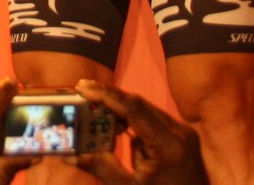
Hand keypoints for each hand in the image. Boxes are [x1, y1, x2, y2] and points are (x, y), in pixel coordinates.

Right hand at [69, 80, 209, 184]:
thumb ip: (101, 167)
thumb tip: (70, 155)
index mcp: (169, 145)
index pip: (134, 108)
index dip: (107, 94)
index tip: (83, 87)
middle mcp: (180, 132)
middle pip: (138, 104)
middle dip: (109, 98)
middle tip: (82, 92)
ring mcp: (183, 131)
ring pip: (144, 109)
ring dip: (120, 108)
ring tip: (93, 108)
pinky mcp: (181, 134)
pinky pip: (151, 119)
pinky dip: (132, 119)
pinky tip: (116, 125)